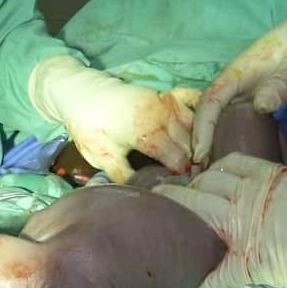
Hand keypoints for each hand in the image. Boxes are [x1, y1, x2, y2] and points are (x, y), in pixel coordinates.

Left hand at [29, 55, 198, 181]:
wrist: (83, 93)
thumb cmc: (91, 127)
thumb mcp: (102, 157)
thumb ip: (125, 177)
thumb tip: (145, 194)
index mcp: (148, 134)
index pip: (178, 161)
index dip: (182, 176)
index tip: (182, 188)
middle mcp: (163, 116)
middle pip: (190, 145)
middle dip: (194, 163)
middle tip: (193, 180)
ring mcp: (168, 103)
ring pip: (196, 126)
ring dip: (200, 143)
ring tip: (197, 161)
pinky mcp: (167, 94)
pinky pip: (193, 101)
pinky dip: (201, 114)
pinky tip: (202, 130)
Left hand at [155, 153, 286, 287]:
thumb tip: (283, 199)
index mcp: (266, 176)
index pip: (225, 165)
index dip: (210, 174)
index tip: (203, 182)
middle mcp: (247, 196)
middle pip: (202, 186)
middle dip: (184, 194)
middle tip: (170, 204)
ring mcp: (244, 228)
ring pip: (197, 217)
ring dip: (176, 225)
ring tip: (158, 236)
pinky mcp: (249, 262)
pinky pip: (217, 281)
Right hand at [193, 1, 286, 163]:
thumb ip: (280, 85)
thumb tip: (259, 107)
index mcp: (239, 71)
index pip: (211, 101)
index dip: (202, 127)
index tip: (200, 154)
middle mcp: (237, 82)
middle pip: (209, 112)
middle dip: (200, 139)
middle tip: (199, 171)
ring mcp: (247, 91)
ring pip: (220, 117)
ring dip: (212, 140)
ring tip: (210, 168)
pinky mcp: (258, 99)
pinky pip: (236, 119)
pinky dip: (228, 136)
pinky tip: (231, 155)